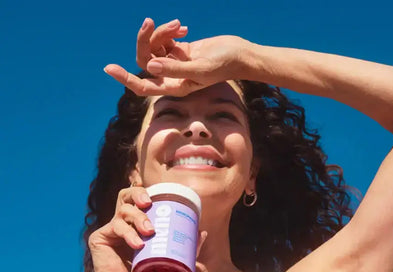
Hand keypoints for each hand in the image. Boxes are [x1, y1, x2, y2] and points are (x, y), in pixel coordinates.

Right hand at [87, 183, 207, 271]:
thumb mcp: (170, 262)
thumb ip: (186, 248)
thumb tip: (202, 233)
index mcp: (135, 227)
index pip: (139, 201)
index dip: (146, 193)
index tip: (162, 197)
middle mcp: (122, 225)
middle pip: (126, 196)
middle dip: (138, 193)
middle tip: (150, 203)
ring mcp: (110, 230)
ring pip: (123, 209)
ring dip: (138, 217)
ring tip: (150, 232)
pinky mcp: (99, 238)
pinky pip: (115, 226)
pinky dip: (128, 233)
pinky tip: (138, 245)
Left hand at [104, 18, 250, 95]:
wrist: (239, 54)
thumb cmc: (224, 65)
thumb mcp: (200, 68)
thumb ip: (175, 69)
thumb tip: (150, 67)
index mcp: (174, 86)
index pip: (143, 85)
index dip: (125, 79)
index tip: (109, 68)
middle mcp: (171, 76)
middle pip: (145, 59)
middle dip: (145, 40)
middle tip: (150, 22)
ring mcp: (174, 62)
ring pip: (154, 46)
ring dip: (161, 32)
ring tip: (178, 25)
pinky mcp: (180, 50)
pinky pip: (164, 39)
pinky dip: (169, 30)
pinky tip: (183, 27)